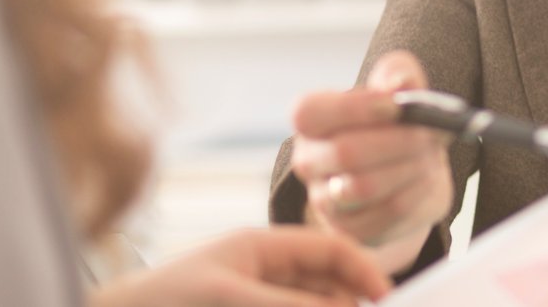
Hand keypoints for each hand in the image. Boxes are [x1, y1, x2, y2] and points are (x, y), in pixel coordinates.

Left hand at [90, 227, 389, 306]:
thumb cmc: (159, 302)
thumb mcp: (236, 298)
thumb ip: (296, 304)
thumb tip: (349, 306)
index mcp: (261, 248)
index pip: (330, 250)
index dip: (364, 271)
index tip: (389, 298)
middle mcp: (261, 274)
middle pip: (325, 286)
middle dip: (349, 301)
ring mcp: (253, 301)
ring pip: (309, 305)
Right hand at [290, 51, 453, 271]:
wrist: (411, 169)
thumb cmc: (398, 121)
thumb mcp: (399, 86)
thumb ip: (398, 73)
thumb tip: (399, 85)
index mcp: (312, 121)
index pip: (310, 113)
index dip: (355, 108)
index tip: (397, 105)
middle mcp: (309, 162)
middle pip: (345, 152)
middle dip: (398, 140)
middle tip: (432, 132)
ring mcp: (327, 201)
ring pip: (365, 186)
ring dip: (410, 166)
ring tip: (431, 154)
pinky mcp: (353, 230)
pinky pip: (388, 211)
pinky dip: (417, 192)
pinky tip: (427, 177)